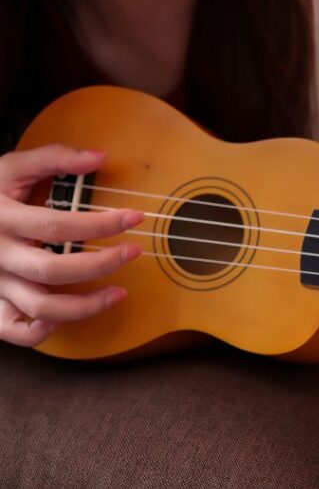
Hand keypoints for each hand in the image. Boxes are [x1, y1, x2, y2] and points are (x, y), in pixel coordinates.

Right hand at [0, 145, 142, 346]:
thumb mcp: (9, 168)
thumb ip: (52, 158)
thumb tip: (99, 156)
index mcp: (4, 219)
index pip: (58, 225)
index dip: (101, 223)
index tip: (135, 217)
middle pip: (53, 269)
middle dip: (101, 264)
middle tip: (134, 252)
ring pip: (41, 306)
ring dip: (86, 305)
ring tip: (119, 293)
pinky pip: (16, 331)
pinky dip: (41, 331)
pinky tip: (66, 317)